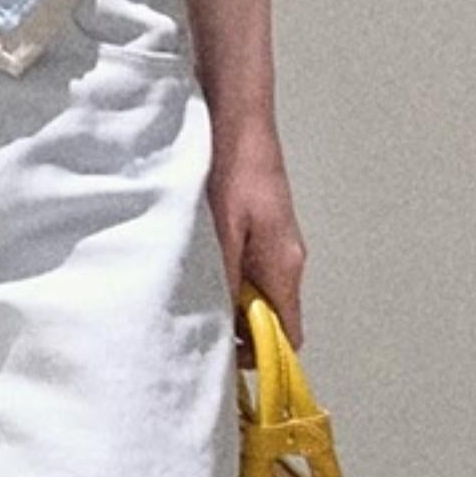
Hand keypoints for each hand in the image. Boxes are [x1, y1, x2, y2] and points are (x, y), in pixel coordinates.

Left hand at [207, 110, 307, 349]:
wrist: (236, 115)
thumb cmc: (232, 167)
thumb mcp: (223, 229)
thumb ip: (226, 278)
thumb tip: (224, 325)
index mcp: (284, 266)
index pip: (289, 336)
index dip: (261, 357)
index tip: (223, 362)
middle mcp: (287, 259)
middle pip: (270, 317)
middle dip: (237, 330)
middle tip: (193, 327)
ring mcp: (275, 241)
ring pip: (256, 291)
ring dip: (227, 299)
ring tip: (186, 295)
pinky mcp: (261, 225)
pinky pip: (248, 266)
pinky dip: (225, 274)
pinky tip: (193, 262)